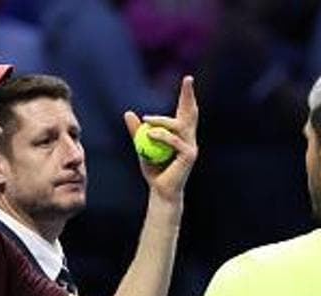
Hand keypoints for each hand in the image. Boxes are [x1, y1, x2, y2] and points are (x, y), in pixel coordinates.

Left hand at [124, 76, 198, 201]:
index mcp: (182, 134)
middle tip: (188, 80)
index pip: (186, 111)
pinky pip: (174, 140)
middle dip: (190, 95)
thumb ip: (136, 131)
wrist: (160, 191)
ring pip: (178, 125)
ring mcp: (191, 146)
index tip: (188, 80)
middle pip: (191, 112)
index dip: (187, 96)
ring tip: (146, 121)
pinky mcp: (189, 155)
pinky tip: (150, 134)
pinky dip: (161, 135)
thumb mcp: (141, 146)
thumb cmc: (153, 171)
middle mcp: (190, 138)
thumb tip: (128, 113)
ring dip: (161, 121)